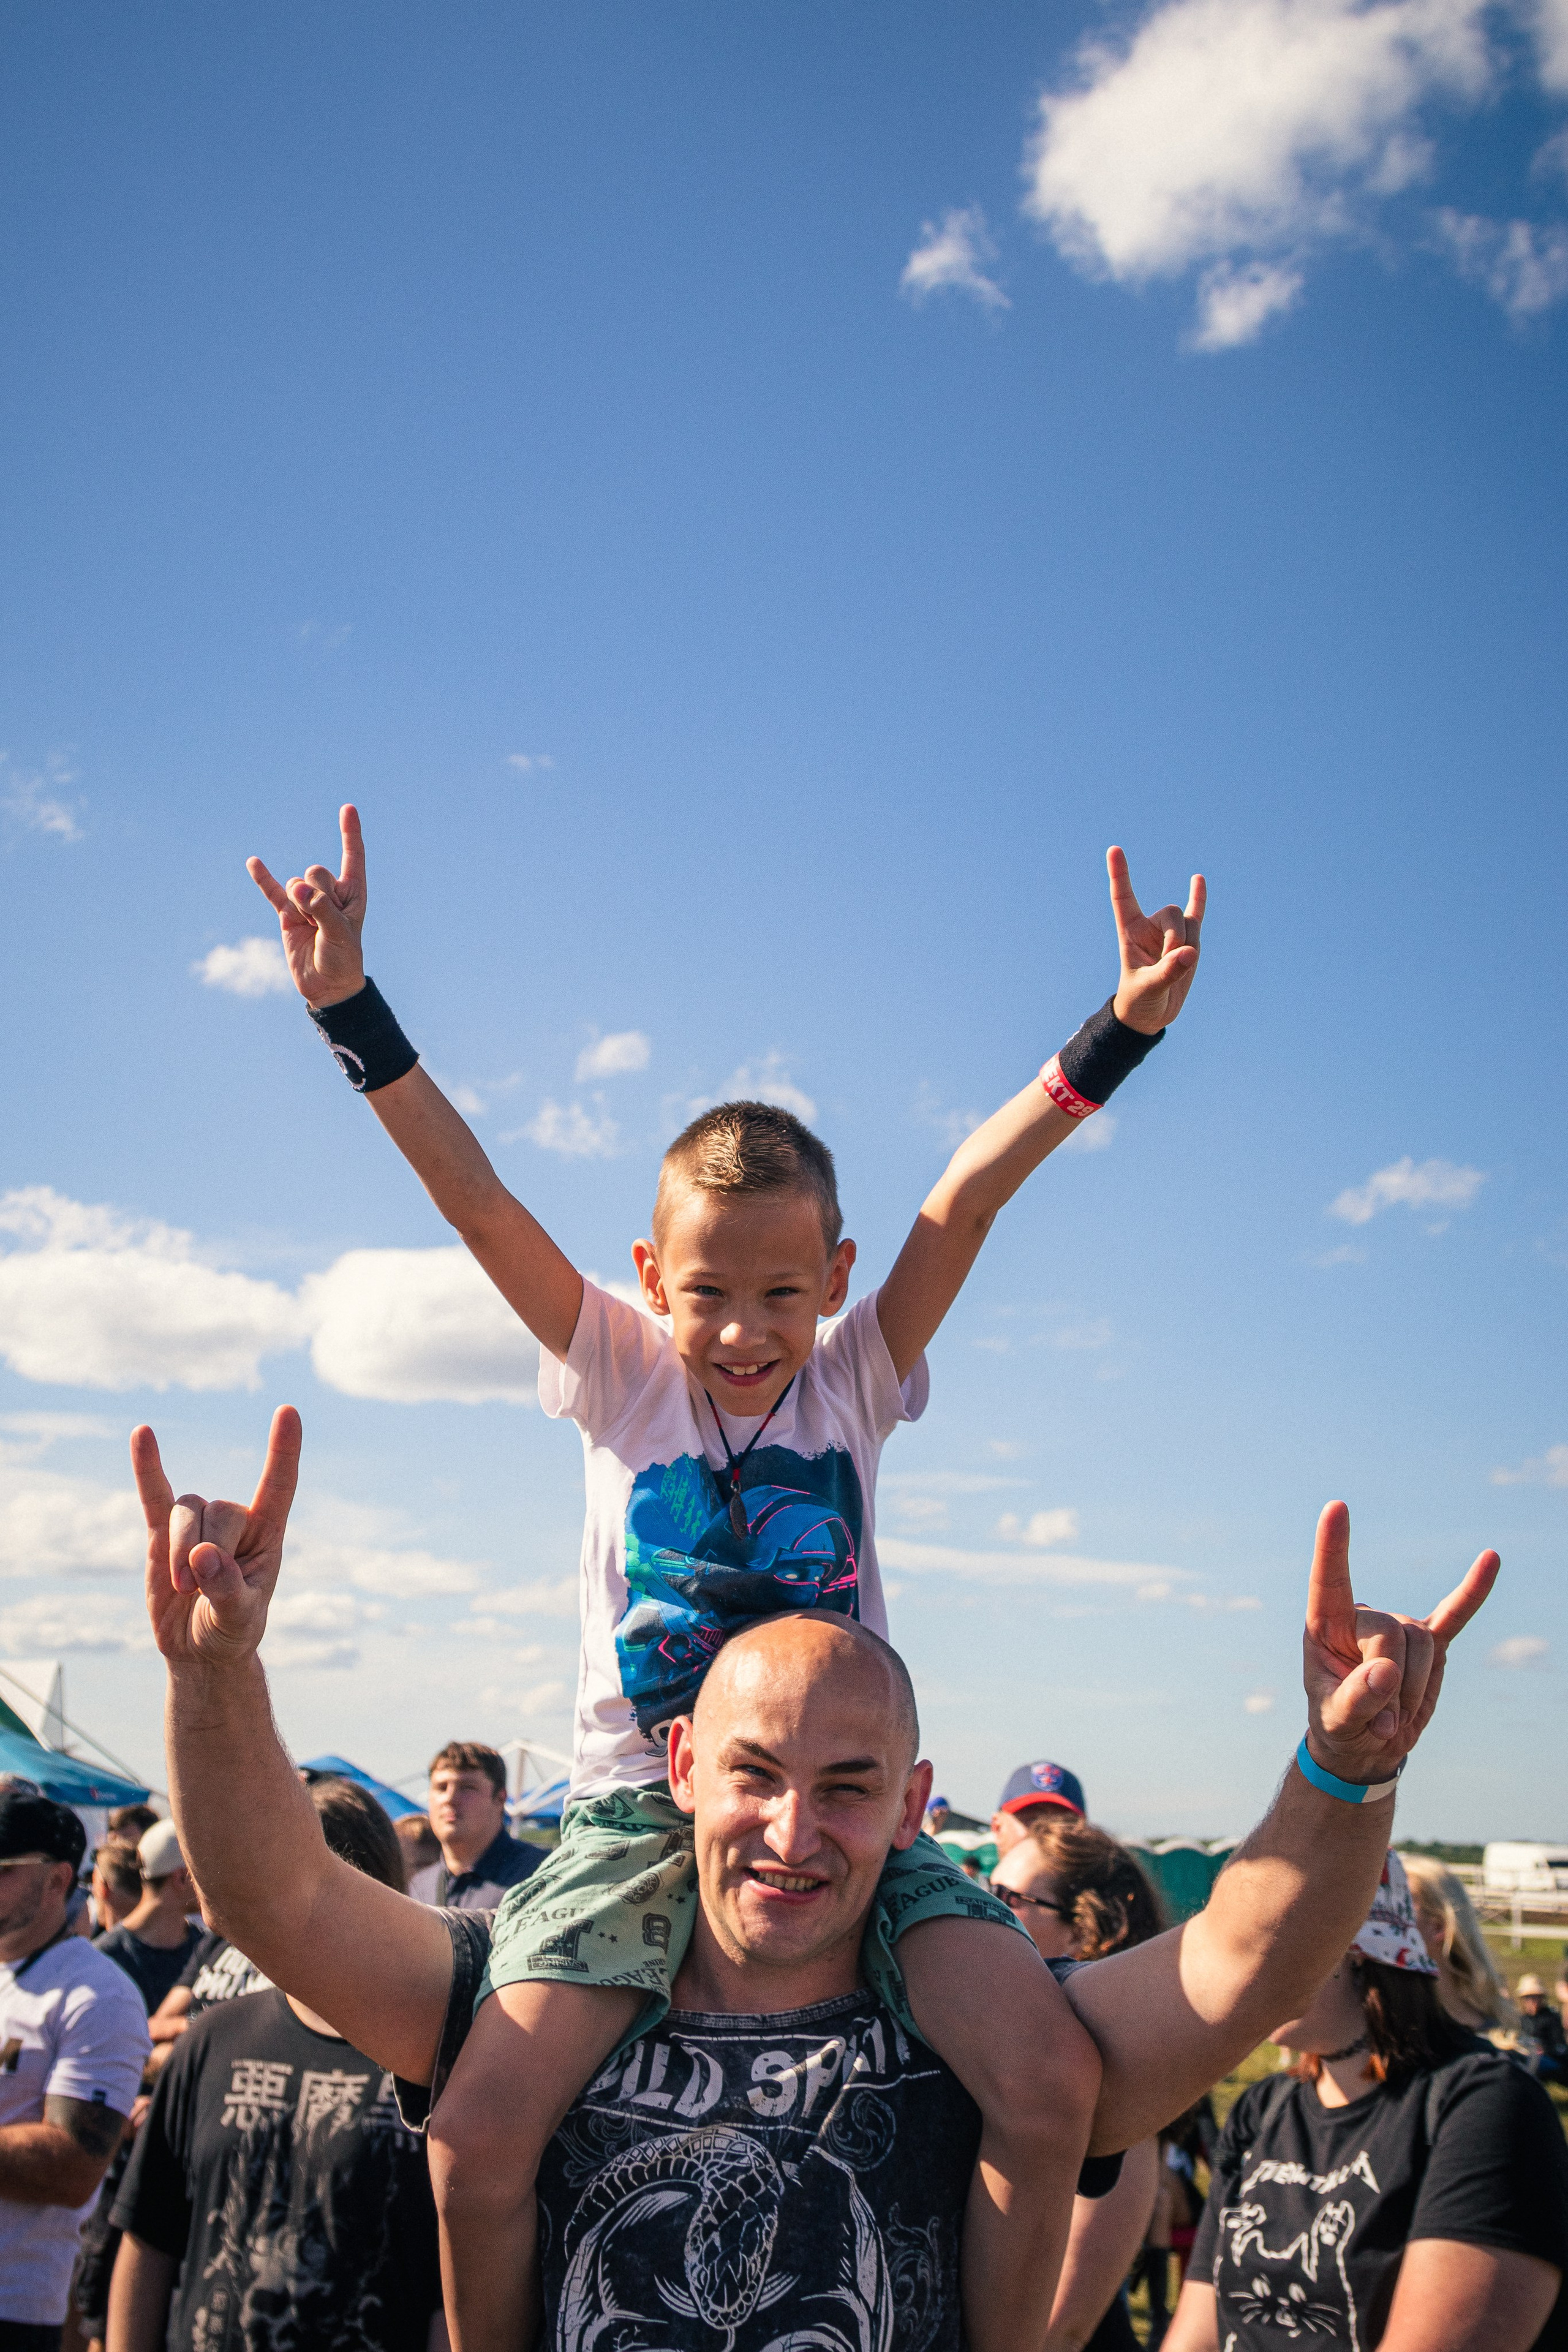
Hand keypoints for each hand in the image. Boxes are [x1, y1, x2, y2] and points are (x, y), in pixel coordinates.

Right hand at [133, 1408, 301, 1671]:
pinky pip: (154, 1494)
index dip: (283, 1450)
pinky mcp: (162, 1533)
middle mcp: (236, 1520)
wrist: (199, 1648)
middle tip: (197, 1592)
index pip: (279, 1484)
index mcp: (268, 1534)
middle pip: (219, 1511)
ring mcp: (198, 1524)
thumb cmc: (232, 1630)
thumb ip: (226, 1589)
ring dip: (179, 1549)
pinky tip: (141, 1434)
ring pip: (186, 1509)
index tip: (287, 1411)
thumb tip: (202, 1556)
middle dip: (206, 1552)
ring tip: (183, 1589)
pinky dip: (147, 1467)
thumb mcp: (238, 1618)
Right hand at [247, 804, 366, 1008]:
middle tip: (325, 920)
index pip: (352, 856)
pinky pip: (272, 891)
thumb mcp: (340, 933)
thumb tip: (297, 890)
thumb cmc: (343, 959)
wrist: (327, 986)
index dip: (350, 833)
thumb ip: (321, 908)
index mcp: (352, 893)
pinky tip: (253, 862)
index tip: (347, 809)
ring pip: (296, 884)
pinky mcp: (287, 913)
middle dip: (318, 893)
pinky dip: (263, 878)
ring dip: (301, 906)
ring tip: (311, 928)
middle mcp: (329, 892)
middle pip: (317, 871)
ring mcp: (306, 901)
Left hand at [1107, 847, 1204, 1035]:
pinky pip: (1196, 915)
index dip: (1119, 874)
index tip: (1114, 849)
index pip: (1123, 898)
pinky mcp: (1188, 941)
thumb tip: (1189, 954)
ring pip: (1188, 922)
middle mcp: (1149, 927)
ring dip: (1188, 945)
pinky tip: (1197, 878)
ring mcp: (1170, 933)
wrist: (1151, 1014)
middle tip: (1169, 965)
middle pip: (1171, 913)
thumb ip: (1167, 972)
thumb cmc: (1140, 1000)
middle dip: (1176, 938)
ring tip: (1177, 968)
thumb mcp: (1148, 989)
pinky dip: (1198, 898)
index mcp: (1130, 932)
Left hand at [1302, 1500, 1496, 1787]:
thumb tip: (1385, 1672)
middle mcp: (1364, 1617)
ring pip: (1423, 1644)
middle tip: (1380, 1721)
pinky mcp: (1430, 1643)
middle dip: (1392, 1683)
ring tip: (1395, 1717)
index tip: (1335, 1507)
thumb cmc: (1340, 1724)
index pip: (1329, 1579)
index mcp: (1326, 1625)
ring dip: (1415, 1691)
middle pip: (1392, 1633)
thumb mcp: (1337, 1721)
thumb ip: (1356, 1699)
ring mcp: (1400, 1627)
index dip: (1332, 1545)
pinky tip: (1490, 1560)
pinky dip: (1473, 1591)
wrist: (1365, 1743)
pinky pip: (1454, 1614)